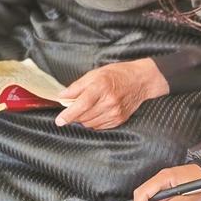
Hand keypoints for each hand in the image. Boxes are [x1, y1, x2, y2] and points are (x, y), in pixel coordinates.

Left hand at [54, 58, 168, 129]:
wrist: (141, 80)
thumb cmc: (117, 74)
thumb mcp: (95, 74)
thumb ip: (76, 86)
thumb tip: (62, 97)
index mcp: (100, 87)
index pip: (81, 105)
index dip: (68, 114)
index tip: (59, 120)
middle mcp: (108, 102)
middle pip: (84, 116)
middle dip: (74, 115)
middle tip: (73, 107)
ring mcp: (115, 112)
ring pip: (90, 124)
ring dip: (83, 118)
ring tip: (87, 107)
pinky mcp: (119, 120)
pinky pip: (99, 126)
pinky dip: (93, 121)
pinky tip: (96, 111)